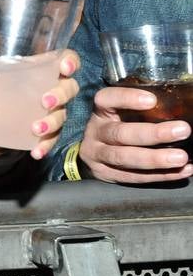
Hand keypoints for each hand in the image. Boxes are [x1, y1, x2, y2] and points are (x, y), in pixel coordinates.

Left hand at [0, 46, 78, 159]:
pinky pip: (51, 139)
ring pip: (62, 115)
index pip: (66, 59)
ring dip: (52, 122)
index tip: (64, 66)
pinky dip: (45, 145)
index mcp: (39, 69)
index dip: (70, 61)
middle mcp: (50, 88)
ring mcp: (50, 111)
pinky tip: (35, 151)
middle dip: (60, 94)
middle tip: (43, 101)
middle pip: (69, 88)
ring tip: (35, 128)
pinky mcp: (44, 132)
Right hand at [77, 86, 192, 183]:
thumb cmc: (116, 128)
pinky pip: (134, 177)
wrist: (91, 155)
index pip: (106, 100)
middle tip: (182, 130)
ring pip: (124, 158)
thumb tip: (180, 107)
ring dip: (155, 159)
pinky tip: (183, 170)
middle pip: (120, 133)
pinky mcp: (107, 174)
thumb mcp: (119, 114)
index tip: (152, 100)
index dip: (126, 99)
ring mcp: (98, 156)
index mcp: (101, 113)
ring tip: (181, 158)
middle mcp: (96, 133)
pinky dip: (162, 175)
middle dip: (152, 133)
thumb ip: (141, 111)